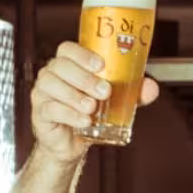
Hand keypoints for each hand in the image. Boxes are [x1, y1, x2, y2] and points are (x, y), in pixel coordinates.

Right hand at [30, 41, 160, 166]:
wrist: (72, 143)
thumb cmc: (90, 114)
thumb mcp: (115, 101)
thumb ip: (133, 93)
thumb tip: (152, 88)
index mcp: (68, 65)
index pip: (68, 49)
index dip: (83, 54)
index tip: (101, 65)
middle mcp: (52, 74)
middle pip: (61, 66)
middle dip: (84, 77)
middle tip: (104, 91)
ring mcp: (42, 93)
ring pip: (53, 85)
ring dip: (75, 96)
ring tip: (93, 108)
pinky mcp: (40, 113)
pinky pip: (51, 109)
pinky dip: (69, 114)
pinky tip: (84, 121)